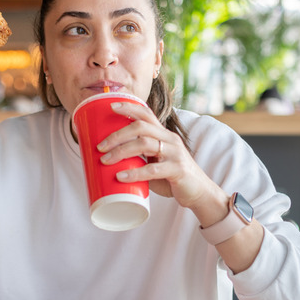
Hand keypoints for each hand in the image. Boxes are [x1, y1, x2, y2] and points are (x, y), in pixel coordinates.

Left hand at [96, 102, 219, 209]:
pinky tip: (121, 176)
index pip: (146, 113)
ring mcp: (175, 154)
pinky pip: (153, 169)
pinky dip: (134, 173)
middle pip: (141, 127)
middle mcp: (170, 140)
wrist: (200, 193)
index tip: (110, 106)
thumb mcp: (156, 163)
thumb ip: (139, 159)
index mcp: (164, 135)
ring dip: (121, 151)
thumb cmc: (173, 178)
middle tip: (100, 146)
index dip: (129, 107)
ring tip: (105, 160)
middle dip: (117, 135)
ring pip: (144, 144)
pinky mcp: (178, 170)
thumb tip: (110, 161)